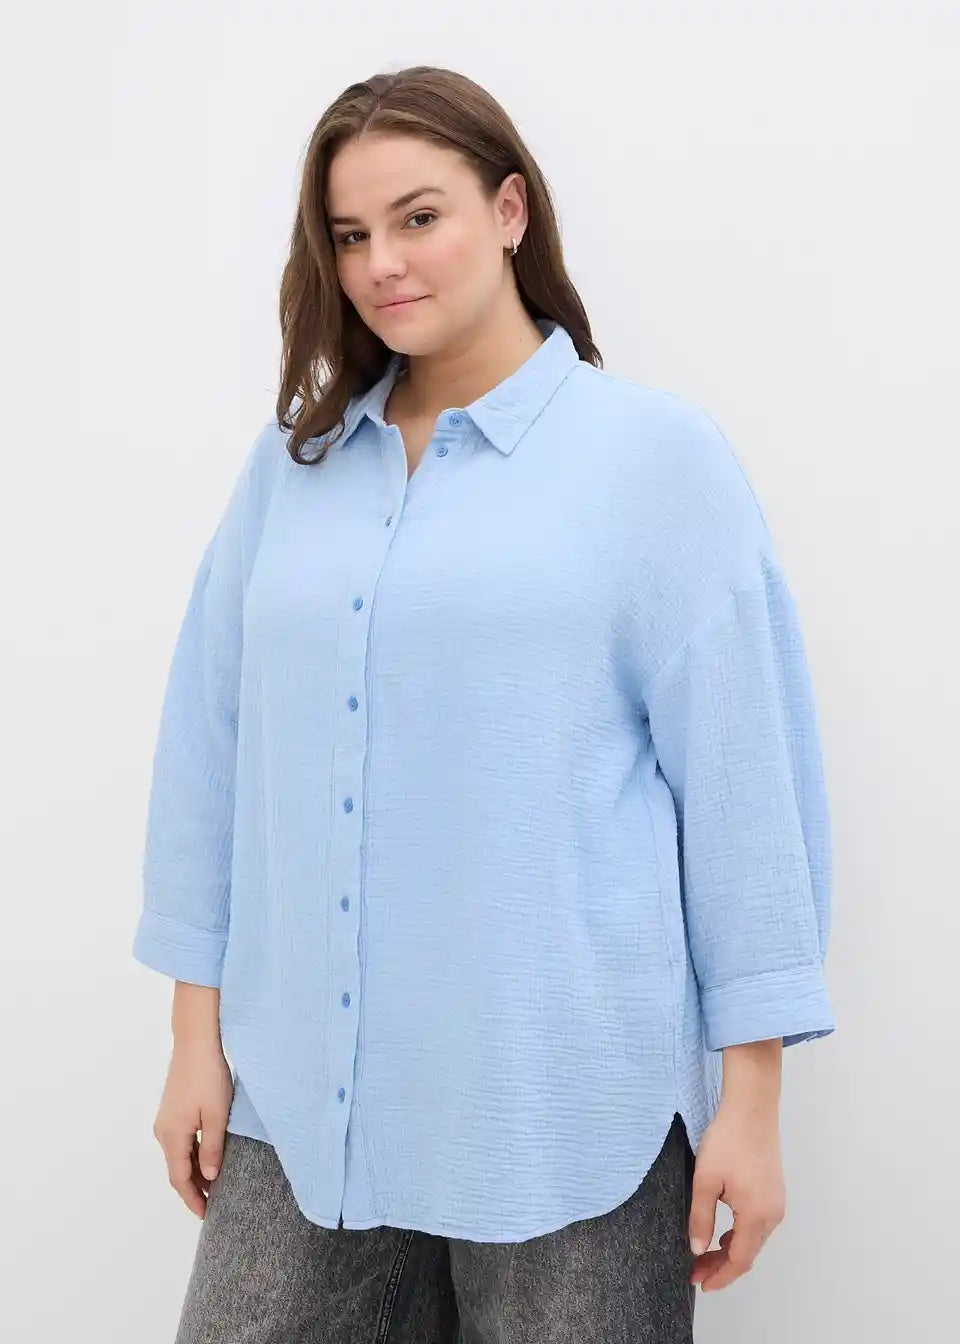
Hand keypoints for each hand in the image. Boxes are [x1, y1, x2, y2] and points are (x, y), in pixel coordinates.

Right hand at [153, 1038, 234, 1217]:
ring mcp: (166, 1120)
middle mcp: (163, 1131)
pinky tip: (207, 1156)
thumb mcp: (216, 1115)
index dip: (193, 1199)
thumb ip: (212, 1148)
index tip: (206, 1215)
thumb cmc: (208, 1076)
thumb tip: (210, 1177)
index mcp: (172, 1136)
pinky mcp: (172, 1110)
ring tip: (214, 1184)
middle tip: (213, 1204)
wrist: (195, 1042)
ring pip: (179, 1155)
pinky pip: (180, 1141)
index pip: (180, 1179)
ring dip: (194, 1171)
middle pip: (177, 1169)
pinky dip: (192, 1154)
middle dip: (193, 1189)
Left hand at [688, 1099, 785, 1292]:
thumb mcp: (705, 1180)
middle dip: (722, 1266)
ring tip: (704, 1254)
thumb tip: (697, 1249)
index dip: (720, 1275)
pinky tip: (723, 1232)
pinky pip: (758, 1224)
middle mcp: (773, 1214)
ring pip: (754, 1239)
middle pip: (748, 1253)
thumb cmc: (727, 1140)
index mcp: (756, 1216)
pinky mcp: (774, 1191)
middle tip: (695, 1271)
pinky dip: (740, 1234)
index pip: (739, 1260)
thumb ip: (700, 1218)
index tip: (700, 1284)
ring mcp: (777, 1202)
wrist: (752, 1108)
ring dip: (731, 1250)